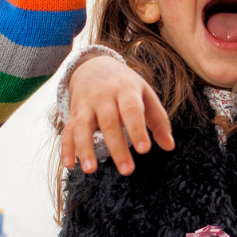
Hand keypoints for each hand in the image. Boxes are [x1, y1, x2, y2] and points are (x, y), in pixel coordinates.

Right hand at [62, 54, 174, 175]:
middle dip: (117, 147)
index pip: (132, 110)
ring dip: (85, 149)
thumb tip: (169, 146)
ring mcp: (86, 105)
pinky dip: (66, 147)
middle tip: (127, 171)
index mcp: (125, 90)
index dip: (137, 129)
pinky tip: (69, 165)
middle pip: (109, 122)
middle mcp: (104, 97)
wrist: (94, 66)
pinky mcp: (73, 113)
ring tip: (90, 170)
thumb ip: (158, 120)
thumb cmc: (126, 86)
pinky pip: (68, 131)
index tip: (144, 150)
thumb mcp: (145, 95)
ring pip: (83, 127)